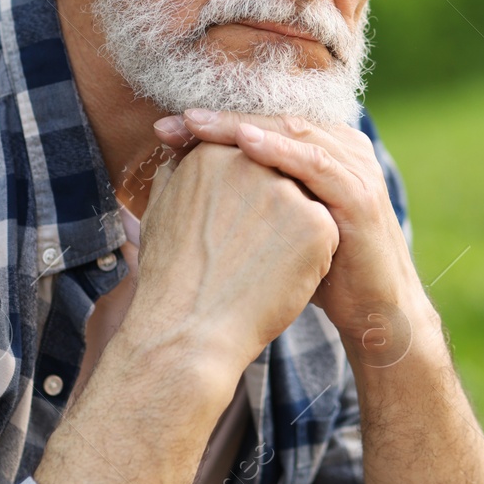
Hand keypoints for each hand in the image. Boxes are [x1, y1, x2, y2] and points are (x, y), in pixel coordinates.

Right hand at [125, 140, 340, 383]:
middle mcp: (252, 162)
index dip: (242, 196)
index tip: (232, 225)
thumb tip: (183, 158)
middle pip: (277, 176)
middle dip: (269, 209)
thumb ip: (178, 174)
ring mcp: (286, 190)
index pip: (245, 158)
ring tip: (260, 264)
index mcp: (213, 153)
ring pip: (303, 203)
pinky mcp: (316, 222)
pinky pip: (323, 232)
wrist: (190, 329)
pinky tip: (281, 277)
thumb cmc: (170, 277)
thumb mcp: (161, 210)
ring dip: (291, 232)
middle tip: (246, 248)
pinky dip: (309, 256)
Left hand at [155, 110, 424, 366]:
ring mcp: (355, 168)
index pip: (262, 124)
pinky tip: (243, 143)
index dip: (213, 123)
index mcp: (323, 149)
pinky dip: (278, 149)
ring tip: (195, 123)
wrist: (373, 313)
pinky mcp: (359, 195)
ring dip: (239, 126)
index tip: (165, 130)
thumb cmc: (319, 271)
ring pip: (291, 131)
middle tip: (171, 122)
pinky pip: (315, 163)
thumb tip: (185, 178)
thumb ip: (250, 194)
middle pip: (273, 120)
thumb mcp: (280, 224)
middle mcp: (343, 148)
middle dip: (218, 120)